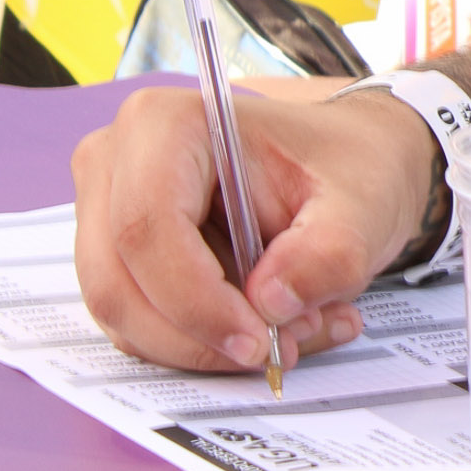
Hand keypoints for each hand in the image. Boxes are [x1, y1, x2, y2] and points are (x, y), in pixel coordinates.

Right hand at [73, 84, 437, 374]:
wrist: (341, 163)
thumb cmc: (342, 165)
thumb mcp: (363, 205)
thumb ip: (329, 253)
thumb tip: (272, 302)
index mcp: (166, 124)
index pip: (146, 228)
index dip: (195, 301)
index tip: (257, 340)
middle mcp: (117, 161)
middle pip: (119, 282)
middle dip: (200, 334)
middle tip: (281, 346)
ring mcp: (106, 209)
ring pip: (125, 315)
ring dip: (206, 345)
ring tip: (294, 328)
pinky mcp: (117, 255)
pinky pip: (139, 325)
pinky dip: (202, 343)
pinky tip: (271, 324)